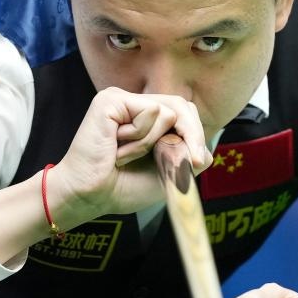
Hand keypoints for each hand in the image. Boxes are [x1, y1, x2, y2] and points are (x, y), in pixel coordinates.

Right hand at [49, 86, 212, 224]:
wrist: (90, 197)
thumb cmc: (121, 187)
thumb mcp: (166, 174)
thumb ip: (187, 158)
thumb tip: (206, 151)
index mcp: (144, 118)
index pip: (182, 113)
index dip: (194, 134)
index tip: (197, 161)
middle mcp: (133, 104)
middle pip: (181, 105)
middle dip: (189, 135)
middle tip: (185, 161)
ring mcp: (121, 99)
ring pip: (167, 111)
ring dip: (152, 144)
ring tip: (125, 157)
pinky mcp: (111, 99)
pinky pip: (150, 112)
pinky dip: (140, 139)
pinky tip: (117, 150)